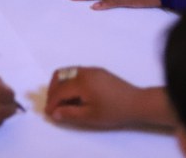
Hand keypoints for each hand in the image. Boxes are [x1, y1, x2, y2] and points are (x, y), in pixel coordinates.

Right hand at [45, 67, 168, 129]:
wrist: (137, 103)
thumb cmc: (114, 111)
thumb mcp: (90, 116)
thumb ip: (70, 113)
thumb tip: (54, 113)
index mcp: (82, 82)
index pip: (59, 90)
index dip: (51, 102)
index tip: (48, 113)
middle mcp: (85, 71)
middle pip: (60, 76)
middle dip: (53, 90)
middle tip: (53, 106)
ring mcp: (92, 70)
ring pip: (68, 72)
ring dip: (61, 85)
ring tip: (62, 101)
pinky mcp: (98, 71)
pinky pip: (77, 72)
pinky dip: (70, 82)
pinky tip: (75, 95)